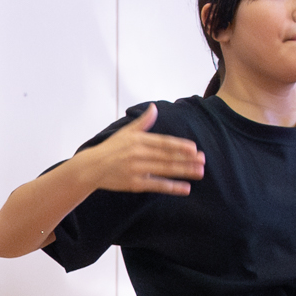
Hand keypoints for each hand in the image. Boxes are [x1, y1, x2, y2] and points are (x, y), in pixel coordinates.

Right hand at [81, 106, 203, 196]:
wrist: (92, 167)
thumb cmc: (110, 148)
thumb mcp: (125, 132)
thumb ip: (142, 121)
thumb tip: (154, 108)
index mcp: (138, 140)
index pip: (163, 143)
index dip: (179, 146)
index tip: (194, 148)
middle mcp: (138, 154)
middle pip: (167, 156)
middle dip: (187, 159)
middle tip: (203, 160)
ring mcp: (137, 170)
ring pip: (165, 170)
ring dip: (184, 171)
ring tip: (200, 172)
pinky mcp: (135, 184)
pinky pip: (157, 185)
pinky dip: (172, 187)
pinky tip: (186, 188)